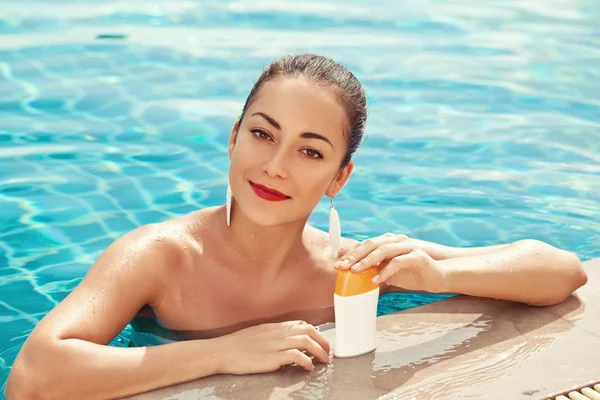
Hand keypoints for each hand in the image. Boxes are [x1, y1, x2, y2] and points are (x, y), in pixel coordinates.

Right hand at [213, 320, 330, 374]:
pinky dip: (306, 360)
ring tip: (323, 360)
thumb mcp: (256, 334)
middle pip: (308, 330)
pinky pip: (295, 355)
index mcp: (273, 326)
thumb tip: (285, 338)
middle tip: (328, 351)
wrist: (220, 351)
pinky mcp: (271, 357)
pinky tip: (308, 366)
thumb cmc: (235, 345)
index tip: (320, 341)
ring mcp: (274, 344)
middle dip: (322, 340)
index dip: (314, 332)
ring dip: (319, 350)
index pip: (300, 323)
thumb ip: (271, 334)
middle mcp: (276, 332)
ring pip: (305, 340)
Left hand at [334, 233, 446, 292]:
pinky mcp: (417, 257)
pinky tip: (376, 280)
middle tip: (340, 266)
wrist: (440, 275)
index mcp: (388, 242)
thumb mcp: (391, 272)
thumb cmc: (414, 273)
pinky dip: (385, 270)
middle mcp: (396, 241)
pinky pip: (398, 262)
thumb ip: (376, 269)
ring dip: (367, 260)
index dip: (350, 253)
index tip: (337, 263)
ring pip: (383, 250)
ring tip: (354, 271)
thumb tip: (355, 276)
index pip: (365, 245)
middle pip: (371, 244)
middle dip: (354, 255)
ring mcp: (407, 247)